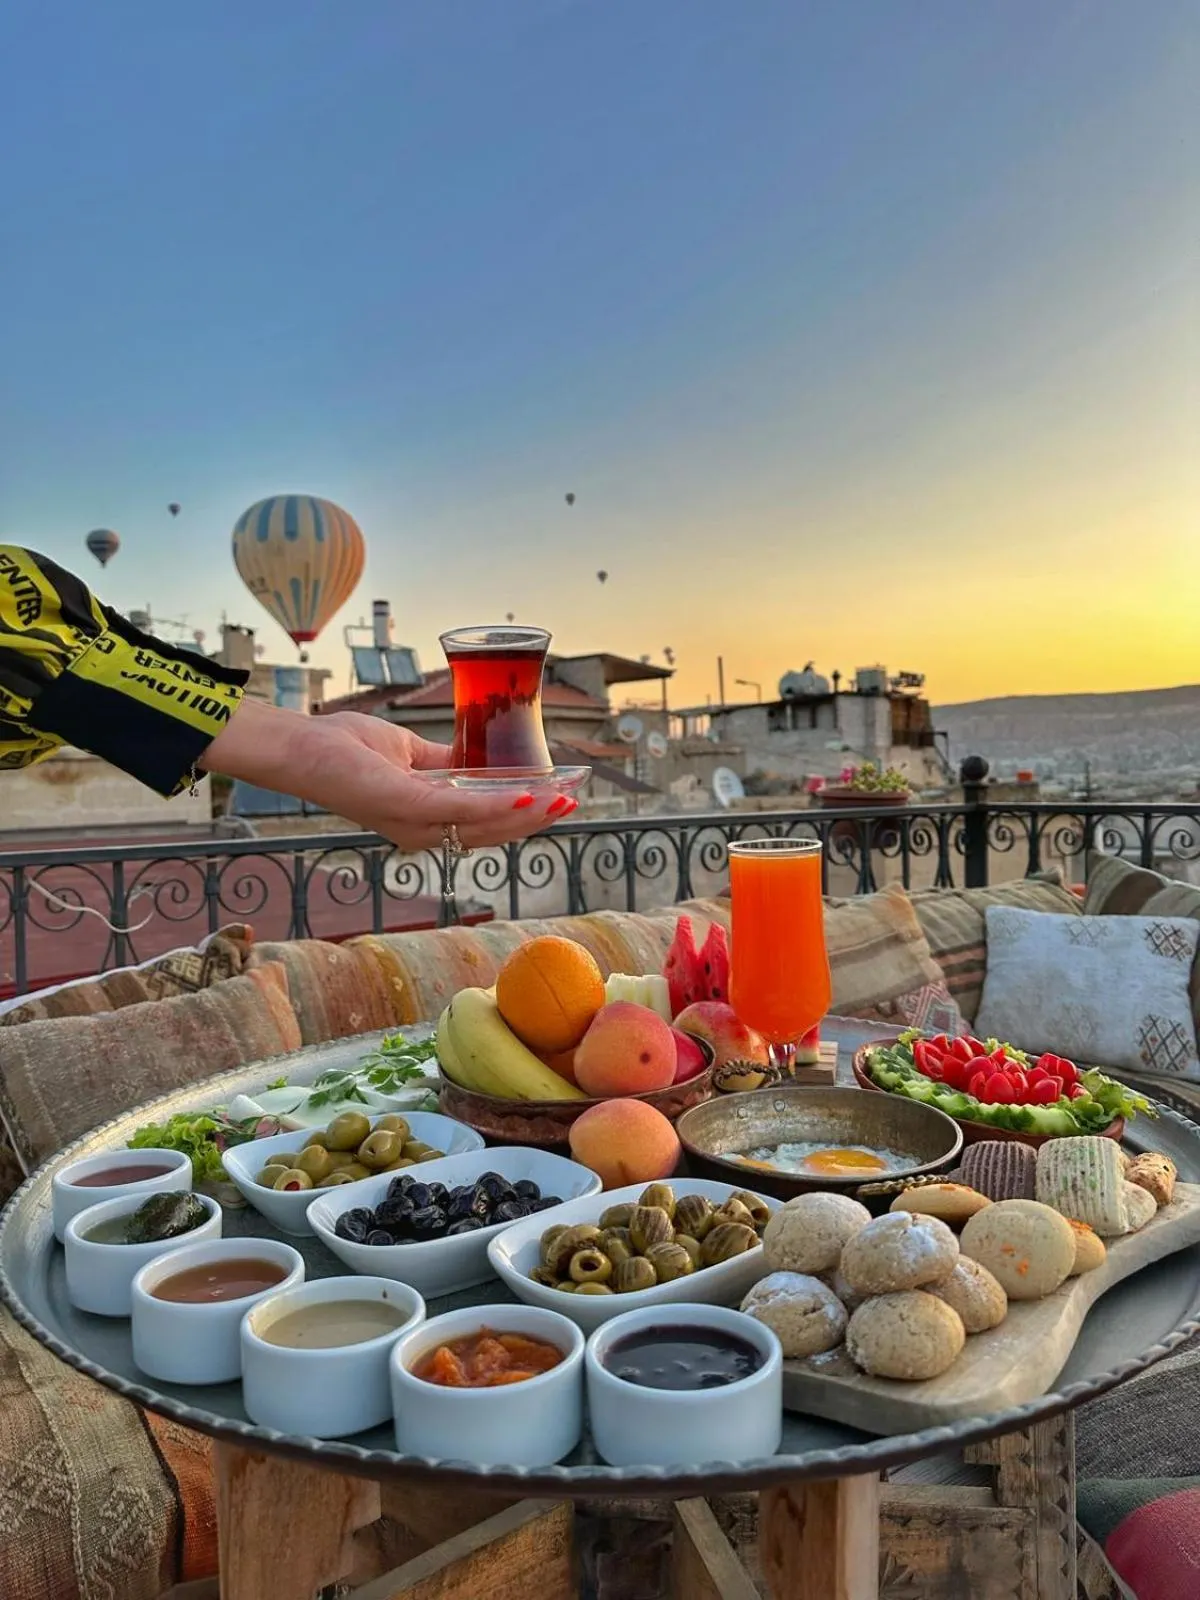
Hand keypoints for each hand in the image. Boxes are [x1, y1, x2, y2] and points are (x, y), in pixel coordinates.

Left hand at [201, 700, 576, 850]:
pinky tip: (528, 797)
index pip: (482, 823)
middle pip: (492, 832)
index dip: (523, 814)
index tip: (558, 799)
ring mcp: (414, 823)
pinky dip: (499, 805)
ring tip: (564, 800)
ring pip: (486, 825)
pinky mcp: (406, 805)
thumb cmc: (342, 748)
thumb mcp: (405, 754)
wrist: (300, 747)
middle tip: (574, 800)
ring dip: (529, 814)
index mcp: (422, 820)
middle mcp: (421, 831)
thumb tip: (473, 759)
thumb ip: (440, 763)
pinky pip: (463, 809)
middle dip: (537, 818)